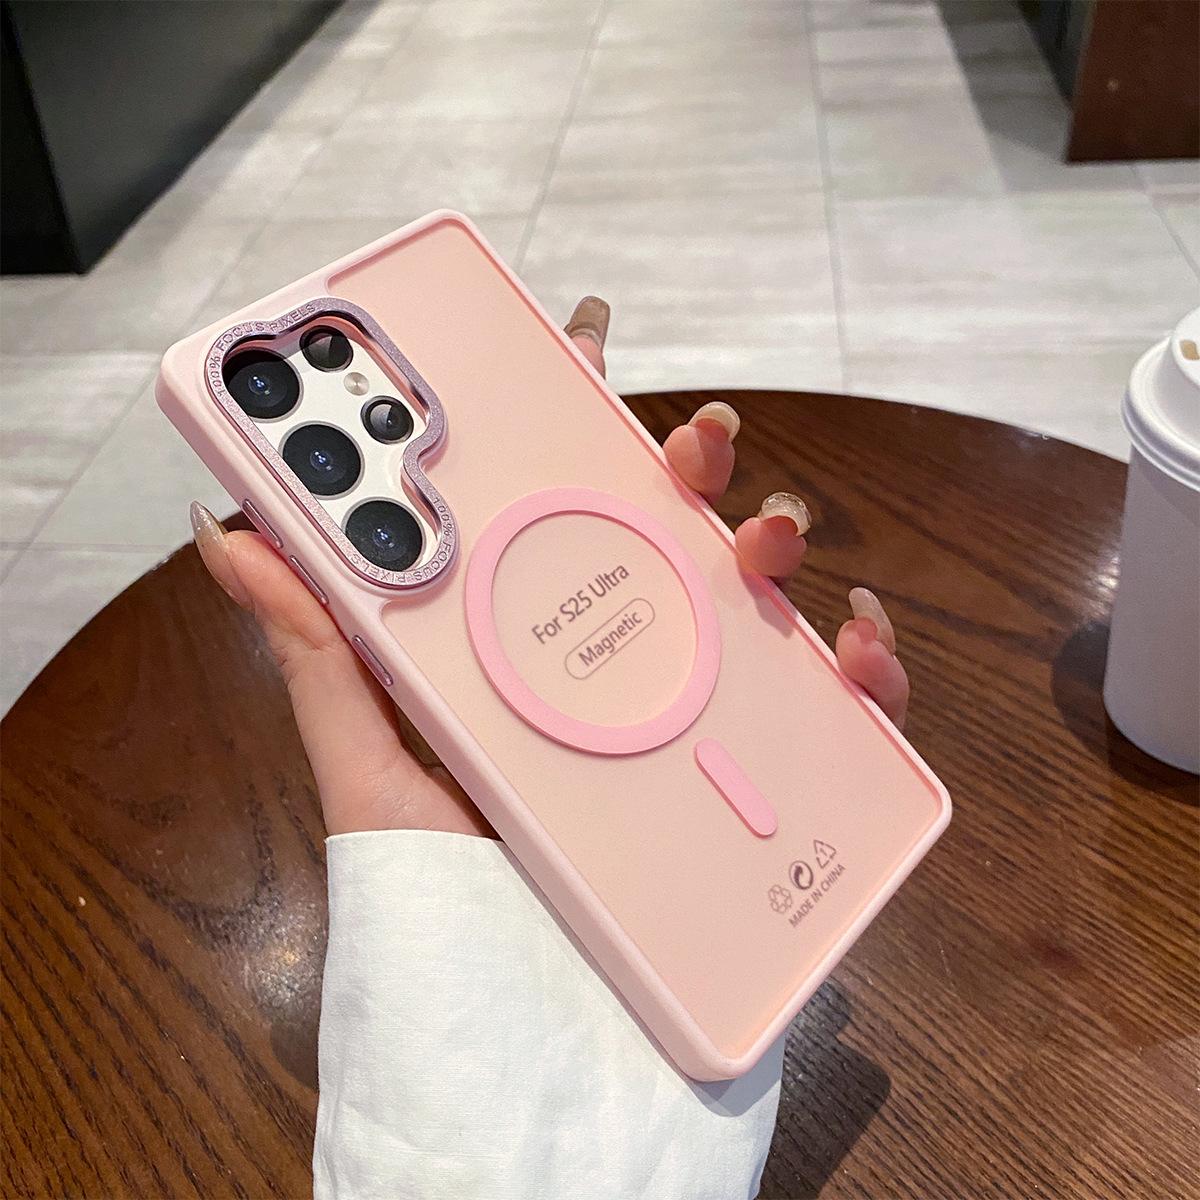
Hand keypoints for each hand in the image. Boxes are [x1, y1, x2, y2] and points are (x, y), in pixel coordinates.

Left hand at [191, 296, 908, 837]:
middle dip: (691, 458)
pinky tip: (853, 643)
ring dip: (780, 541)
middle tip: (693, 438)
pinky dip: (867, 667)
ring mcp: (697, 719)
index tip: (581, 334)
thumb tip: (220, 528)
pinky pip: (839, 714)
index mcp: (529, 639)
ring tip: (767, 542)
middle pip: (668, 530)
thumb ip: (318, 649)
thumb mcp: (372, 763)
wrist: (526, 1042)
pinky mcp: (763, 787)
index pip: (552, 500)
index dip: (570, 409)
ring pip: (762, 598)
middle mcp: (621, 664)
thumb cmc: (443, 899)